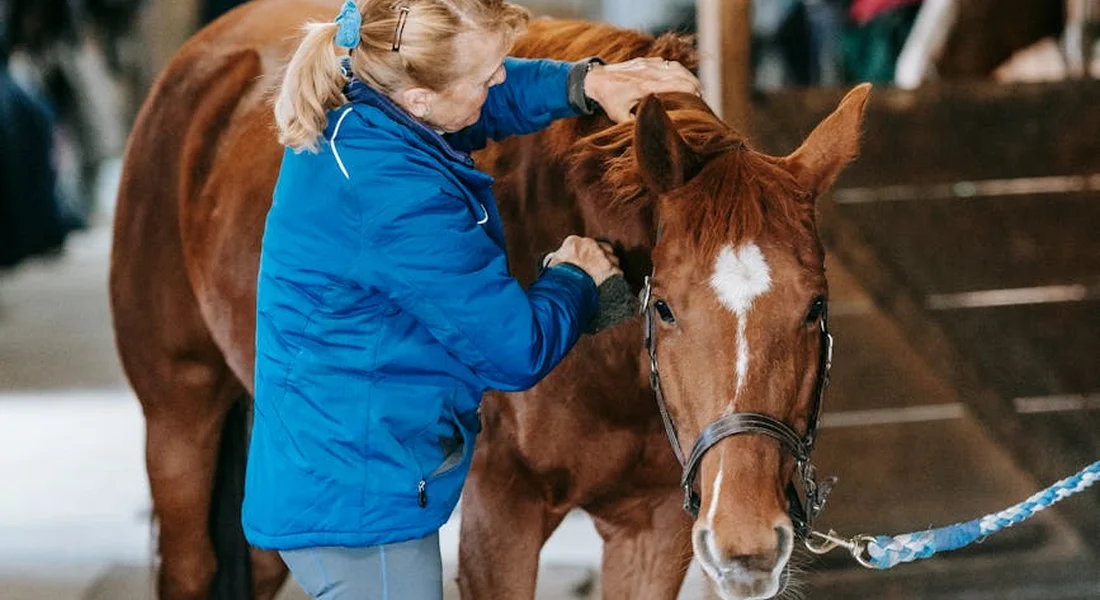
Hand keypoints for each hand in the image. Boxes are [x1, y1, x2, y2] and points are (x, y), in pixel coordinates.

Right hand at [543, 236, 621, 285]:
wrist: (569, 291)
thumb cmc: (558, 278)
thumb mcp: (551, 265)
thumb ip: (554, 259)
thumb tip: (552, 259)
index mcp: (575, 243)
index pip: (585, 243)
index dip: (586, 253)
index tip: (586, 260)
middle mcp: (591, 246)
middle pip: (602, 248)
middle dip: (601, 257)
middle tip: (596, 268)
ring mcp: (604, 258)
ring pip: (613, 259)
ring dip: (609, 267)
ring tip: (604, 278)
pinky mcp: (613, 270)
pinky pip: (618, 272)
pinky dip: (615, 278)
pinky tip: (611, 284)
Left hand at [584, 57, 701, 122]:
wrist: (595, 80)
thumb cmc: (609, 101)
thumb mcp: (620, 118)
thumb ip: (637, 124)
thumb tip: (654, 132)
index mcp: (645, 87)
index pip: (676, 85)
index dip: (691, 92)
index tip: (699, 102)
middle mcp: (648, 72)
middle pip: (681, 74)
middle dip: (694, 85)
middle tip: (702, 98)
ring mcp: (647, 64)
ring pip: (675, 67)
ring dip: (688, 76)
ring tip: (696, 88)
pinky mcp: (645, 61)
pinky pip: (666, 63)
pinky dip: (677, 71)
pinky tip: (681, 79)